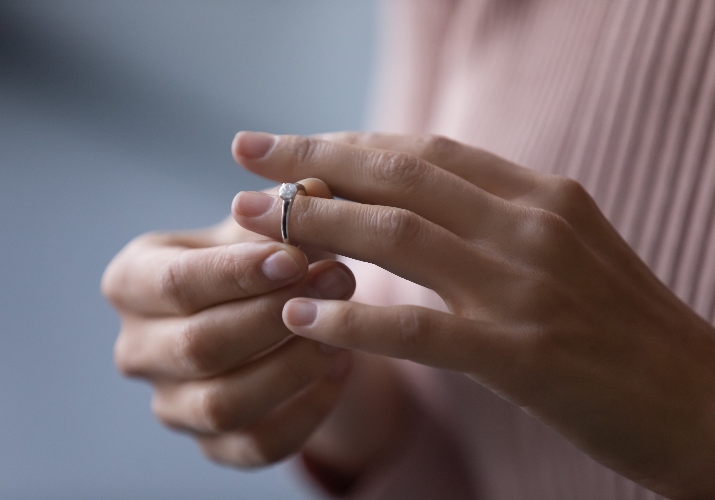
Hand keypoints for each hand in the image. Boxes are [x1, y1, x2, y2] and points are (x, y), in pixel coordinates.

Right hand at [101, 182, 359, 466]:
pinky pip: (258, 444)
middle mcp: (138, 348)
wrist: (258, 314)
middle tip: (339, 280)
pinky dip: (306, 410)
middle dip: (274, 316)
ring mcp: (171, 403)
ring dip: (292, 364)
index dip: (237, 273)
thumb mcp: (259, 229)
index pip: (176, 283)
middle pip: (198, 346)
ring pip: (224, 404)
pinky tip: (340, 367)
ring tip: (343, 328)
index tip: (295, 256)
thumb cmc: (252, 261)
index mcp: (132, 282)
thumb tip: (316, 189)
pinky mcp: (211, 444)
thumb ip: (284, 211)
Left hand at [230, 131, 714, 497]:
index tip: (295, 145)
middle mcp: (529, 225)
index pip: (425, 150)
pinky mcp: (519, 354)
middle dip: (314, 161)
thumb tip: (414, 206)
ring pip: (396, 236)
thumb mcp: (565, 250)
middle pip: (399, 175)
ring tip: (252, 223)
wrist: (701, 400)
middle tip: (247, 155)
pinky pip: (415, 328)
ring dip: (314, 226)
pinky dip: (350, 321)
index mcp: (540, 196)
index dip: (351, 143)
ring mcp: (524, 287)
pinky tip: (298, 318)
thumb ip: (495, 221)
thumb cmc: (623, 328)